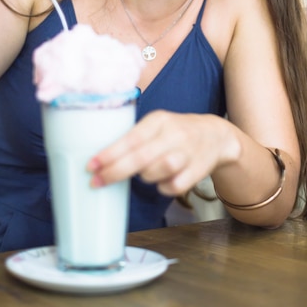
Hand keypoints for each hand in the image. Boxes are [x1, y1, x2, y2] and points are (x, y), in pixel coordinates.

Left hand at [87, 110, 228, 195]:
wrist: (216, 136)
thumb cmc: (176, 131)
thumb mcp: (157, 124)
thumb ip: (135, 136)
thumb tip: (103, 158)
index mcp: (160, 120)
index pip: (131, 138)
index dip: (110, 153)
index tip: (91, 165)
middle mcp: (174, 135)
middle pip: (141, 158)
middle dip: (115, 172)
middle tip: (96, 182)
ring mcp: (187, 154)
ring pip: (156, 172)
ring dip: (144, 176)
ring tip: (142, 172)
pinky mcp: (197, 172)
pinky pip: (172, 187)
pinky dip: (162, 187)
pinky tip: (162, 179)